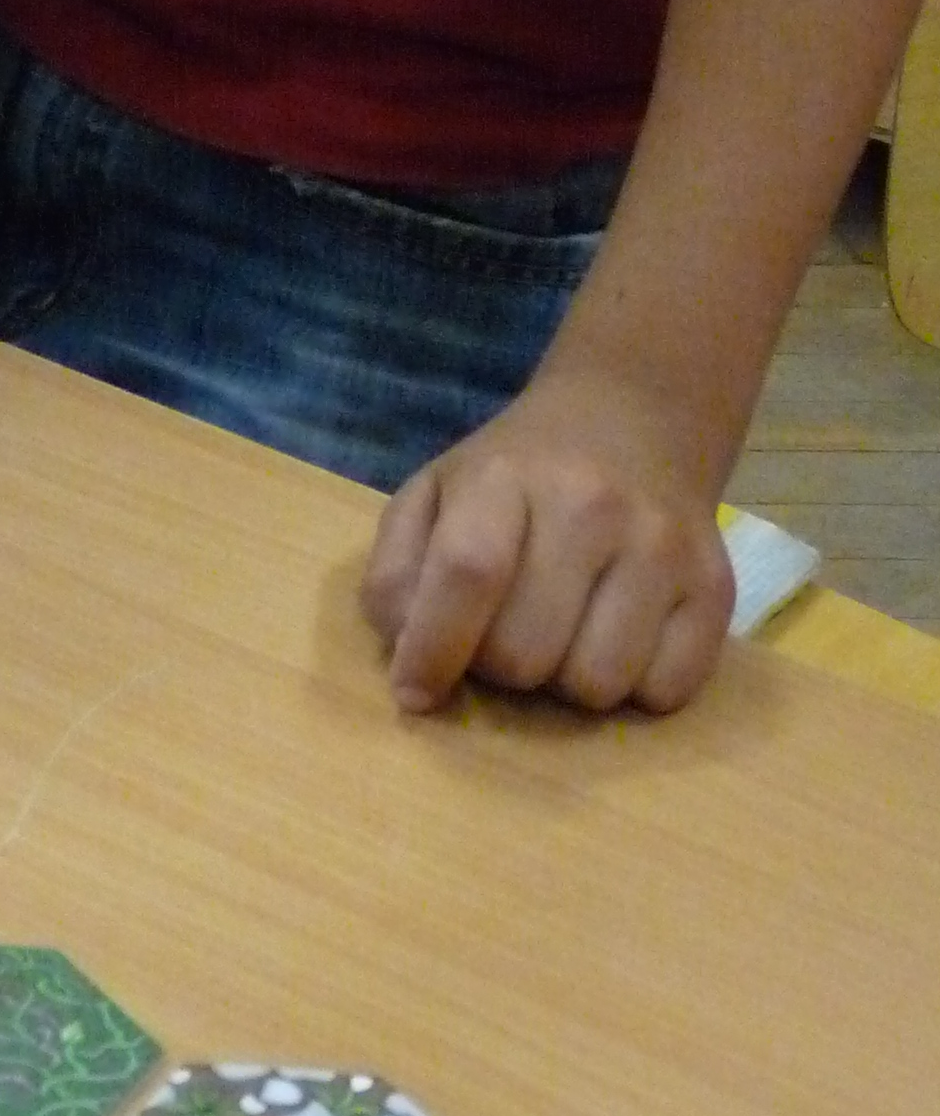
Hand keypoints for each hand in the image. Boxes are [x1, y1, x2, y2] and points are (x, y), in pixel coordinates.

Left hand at [360, 369, 735, 716]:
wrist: (629, 422)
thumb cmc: (515, 475)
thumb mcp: (434, 493)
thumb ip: (399, 572)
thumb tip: (405, 665)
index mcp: (506, 477)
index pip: (467, 572)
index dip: (432, 648)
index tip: (415, 692)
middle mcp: (592, 506)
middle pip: (525, 652)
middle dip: (499, 666)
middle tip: (505, 632)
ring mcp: (662, 547)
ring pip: (596, 685)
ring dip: (566, 682)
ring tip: (562, 632)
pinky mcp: (716, 588)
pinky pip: (665, 693)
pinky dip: (634, 687)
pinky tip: (619, 636)